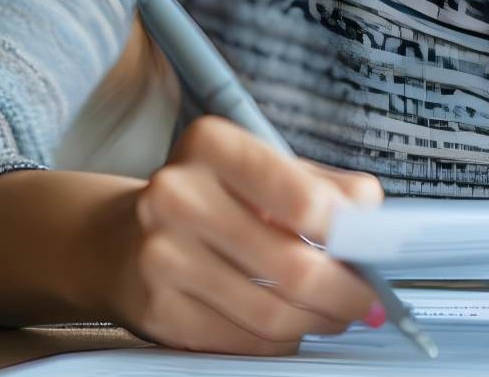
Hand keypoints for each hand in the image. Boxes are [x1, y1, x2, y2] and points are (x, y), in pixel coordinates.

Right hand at [99, 116, 386, 354]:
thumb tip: (372, 214)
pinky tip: (289, 324)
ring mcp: (162, 257)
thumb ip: (321, 185)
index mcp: (211, 146)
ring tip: (335, 312)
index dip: (350, 233)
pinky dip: (280, 340)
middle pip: (294, 266)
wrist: (115, 240)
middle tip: (368, 298)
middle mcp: (178, 196)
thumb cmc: (206, 199)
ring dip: (318, 321)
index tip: (372, 249)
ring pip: (272, 314)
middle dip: (347, 291)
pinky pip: (243, 342)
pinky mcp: (159, 311)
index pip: (301, 197)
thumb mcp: (259, 170)